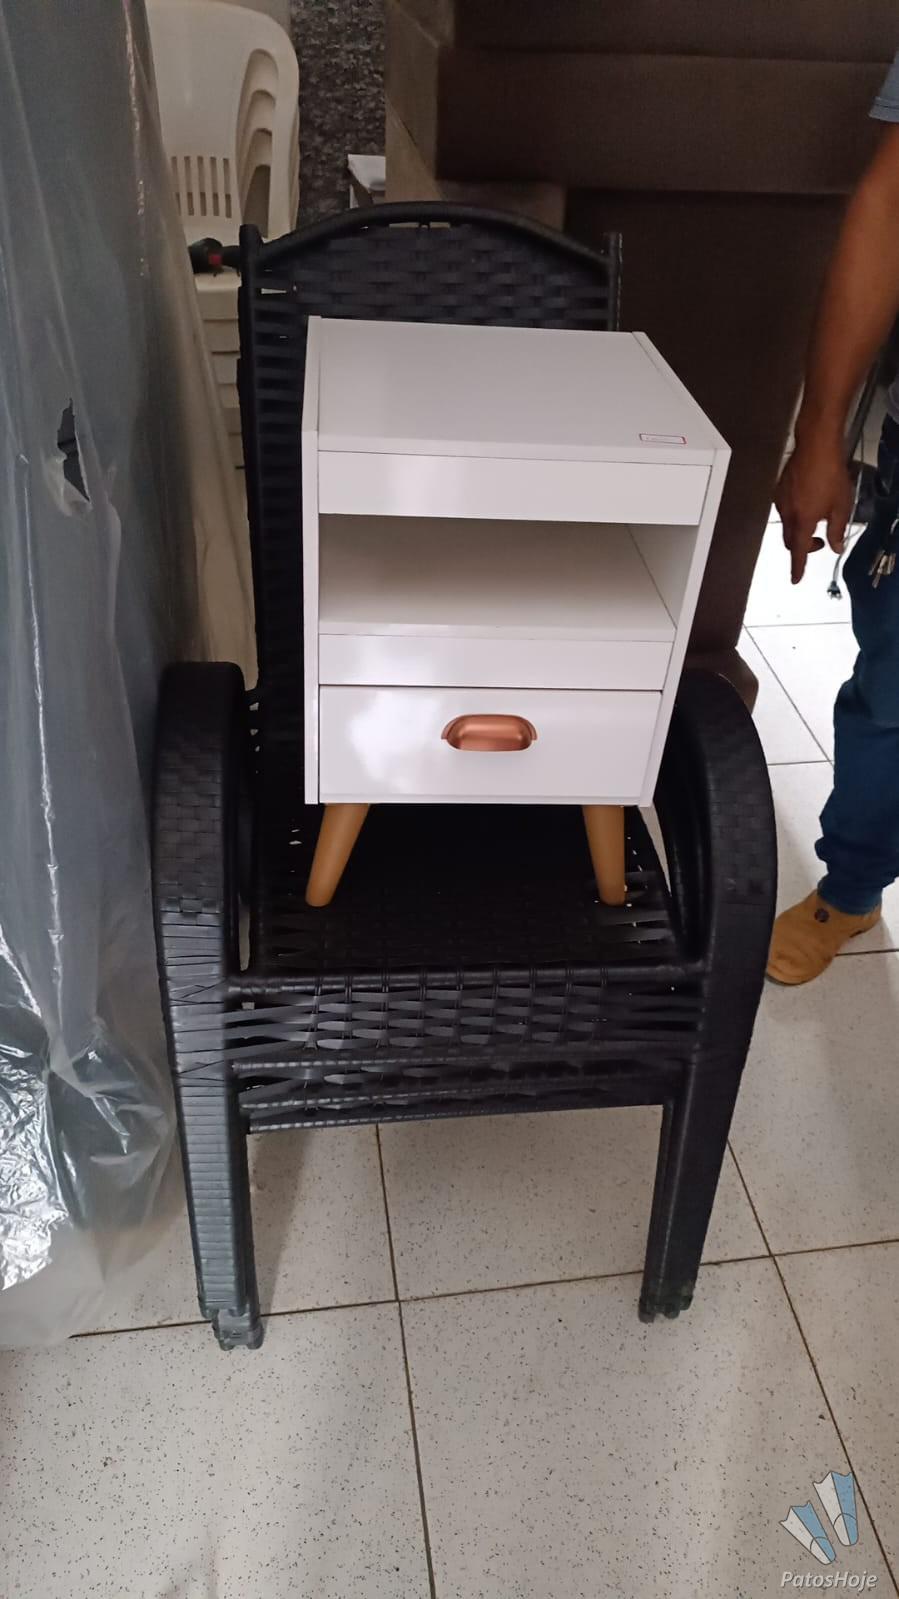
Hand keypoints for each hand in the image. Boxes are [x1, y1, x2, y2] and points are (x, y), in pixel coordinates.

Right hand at [775, 431, 853, 584]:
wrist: (816, 446)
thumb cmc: (831, 475)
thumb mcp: (842, 505)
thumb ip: (837, 530)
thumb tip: (836, 547)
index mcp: (803, 521)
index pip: (799, 552)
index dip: (798, 568)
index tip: (795, 579)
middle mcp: (788, 514)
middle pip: (790, 541)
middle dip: (802, 547)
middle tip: (819, 542)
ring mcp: (781, 500)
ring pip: (787, 524)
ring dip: (799, 528)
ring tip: (817, 516)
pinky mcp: (779, 488)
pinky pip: (785, 508)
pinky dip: (795, 513)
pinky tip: (808, 500)